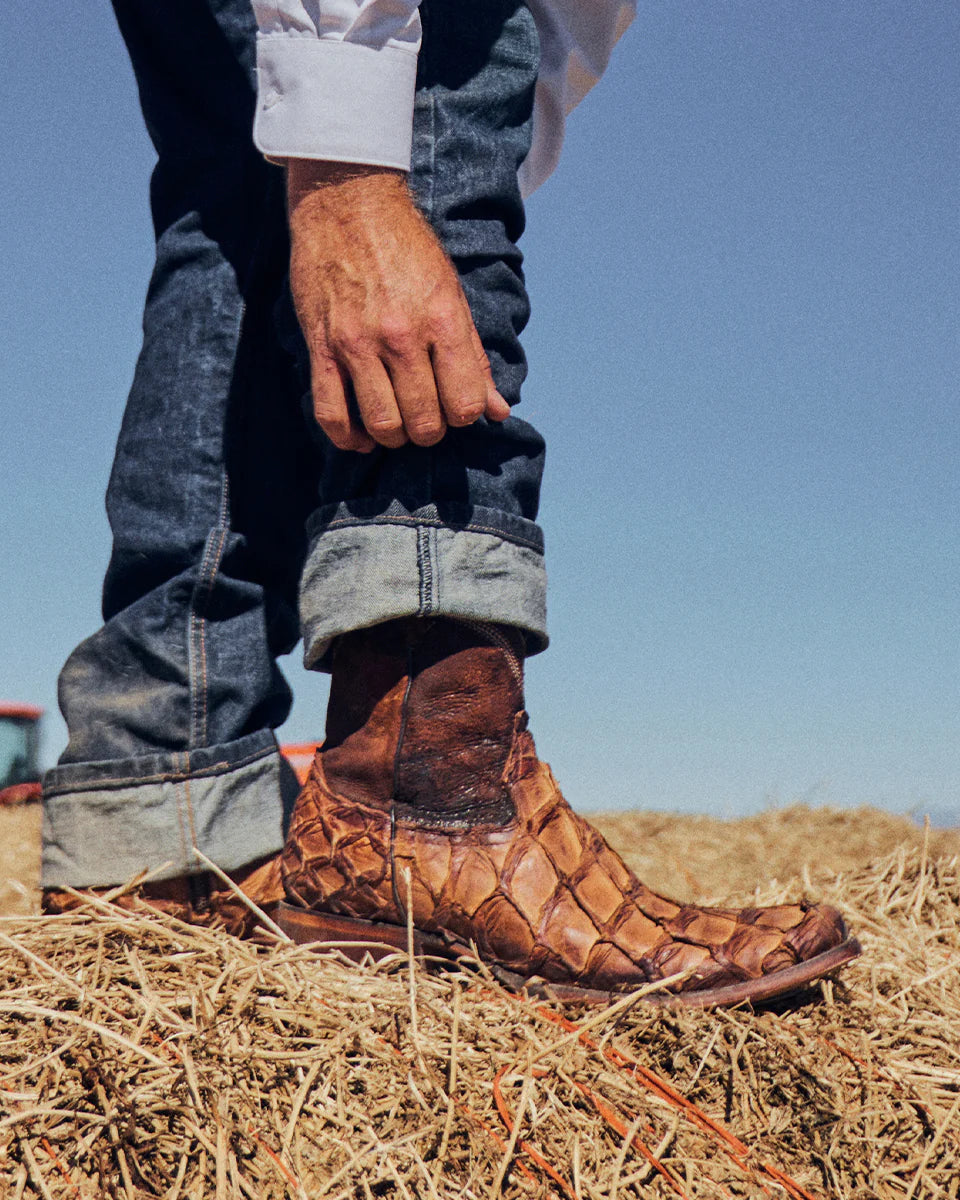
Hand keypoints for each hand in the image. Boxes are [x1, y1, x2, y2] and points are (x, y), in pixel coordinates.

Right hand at [286, 161, 510, 452]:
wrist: (348, 202)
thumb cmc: (407, 248)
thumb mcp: (452, 294)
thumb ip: (474, 357)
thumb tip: (498, 411)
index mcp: (442, 320)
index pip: (465, 404)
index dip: (463, 416)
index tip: (454, 406)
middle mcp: (402, 335)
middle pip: (424, 422)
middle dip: (430, 431)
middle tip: (426, 418)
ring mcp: (358, 343)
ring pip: (382, 424)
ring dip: (394, 437)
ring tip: (397, 425)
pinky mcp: (322, 346)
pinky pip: (331, 413)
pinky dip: (348, 438)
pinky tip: (361, 437)